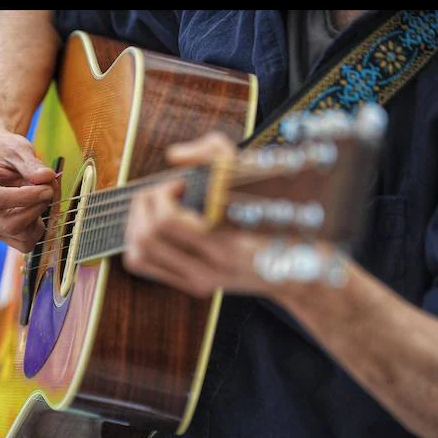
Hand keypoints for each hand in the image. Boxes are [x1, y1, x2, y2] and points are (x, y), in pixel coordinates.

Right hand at [0, 131, 57, 251]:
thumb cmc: (2, 150)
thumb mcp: (17, 148)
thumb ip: (31, 163)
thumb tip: (46, 177)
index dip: (27, 197)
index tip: (46, 188)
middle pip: (7, 223)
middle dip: (35, 209)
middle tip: (49, 191)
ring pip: (17, 236)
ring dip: (38, 219)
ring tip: (42, 198)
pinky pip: (22, 243)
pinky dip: (36, 230)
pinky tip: (36, 210)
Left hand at [122, 132, 337, 300]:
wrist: (300, 269)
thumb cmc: (277, 214)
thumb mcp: (256, 173)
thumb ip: (214, 151)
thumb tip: (174, 156)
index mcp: (226, 240)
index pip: (166, 221)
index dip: (162, 194)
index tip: (180, 183)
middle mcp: (209, 266)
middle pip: (146, 235)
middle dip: (145, 203)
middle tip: (165, 191)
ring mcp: (200, 280)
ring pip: (137, 252)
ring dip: (136, 222)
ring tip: (158, 208)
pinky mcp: (192, 286)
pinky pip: (142, 264)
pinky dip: (137, 241)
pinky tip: (158, 227)